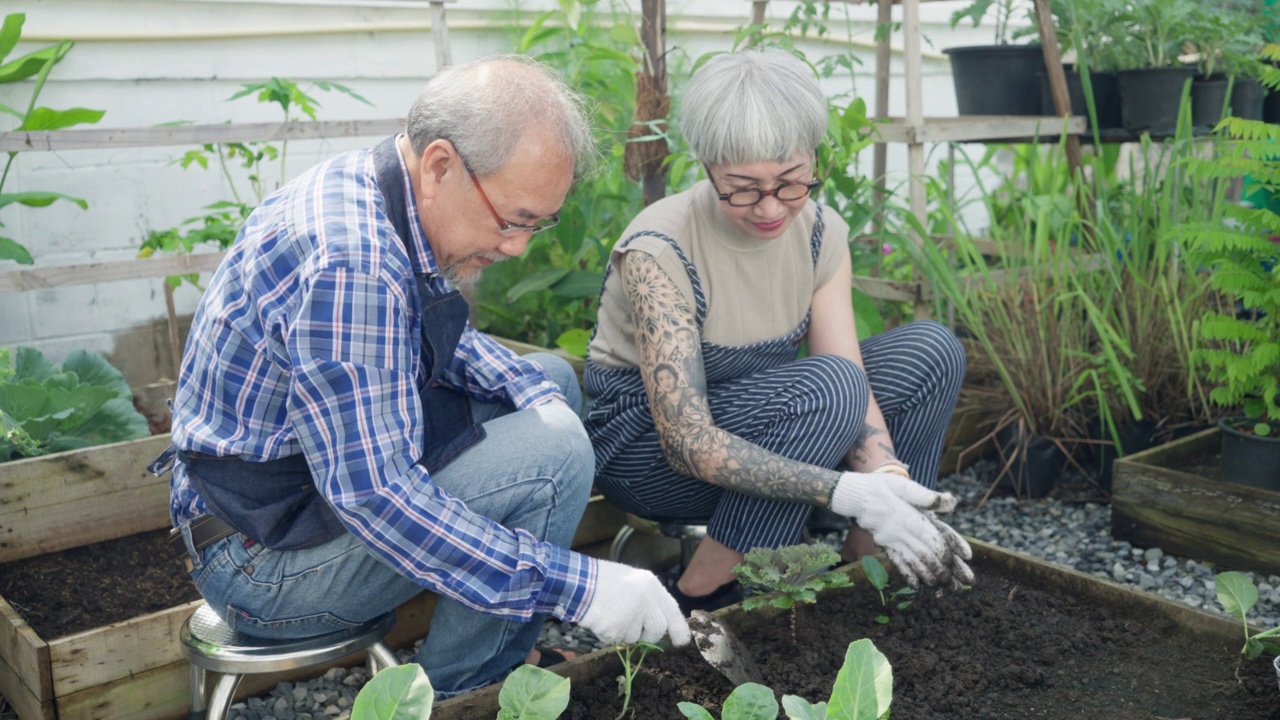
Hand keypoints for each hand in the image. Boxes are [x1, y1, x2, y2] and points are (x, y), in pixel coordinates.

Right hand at [578, 560, 691, 646]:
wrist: (578, 582)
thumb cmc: (603, 579)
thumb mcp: (633, 580)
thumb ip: (648, 599)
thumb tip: (659, 622)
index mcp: (651, 585)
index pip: (672, 611)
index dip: (678, 629)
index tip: (682, 642)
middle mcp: (646, 601)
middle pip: (657, 631)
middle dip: (647, 635)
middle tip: (632, 627)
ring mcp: (631, 617)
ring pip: (634, 638)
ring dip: (624, 632)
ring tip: (610, 614)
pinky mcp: (616, 630)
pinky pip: (616, 640)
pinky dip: (608, 634)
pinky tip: (601, 618)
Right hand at [829, 471, 973, 589]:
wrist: (852, 495)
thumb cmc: (879, 486)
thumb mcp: (901, 484)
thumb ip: (924, 495)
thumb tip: (950, 501)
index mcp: (907, 517)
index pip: (931, 538)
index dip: (947, 550)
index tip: (963, 561)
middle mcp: (899, 533)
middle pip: (925, 555)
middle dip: (943, 571)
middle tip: (959, 584)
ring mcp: (891, 541)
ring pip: (912, 562)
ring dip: (929, 576)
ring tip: (943, 588)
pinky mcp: (884, 544)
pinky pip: (897, 562)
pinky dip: (908, 574)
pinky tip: (917, 585)